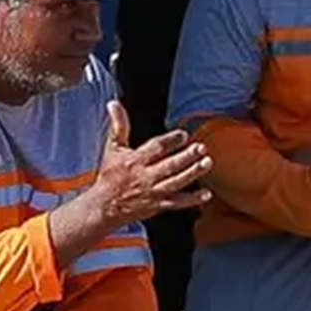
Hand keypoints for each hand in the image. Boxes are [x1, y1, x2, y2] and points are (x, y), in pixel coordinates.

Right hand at [92, 102, 214, 226]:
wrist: (104, 207)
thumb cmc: (109, 175)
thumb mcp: (112, 148)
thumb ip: (118, 125)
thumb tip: (114, 103)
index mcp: (135, 161)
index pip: (155, 148)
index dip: (170, 141)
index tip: (184, 135)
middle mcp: (145, 177)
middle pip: (169, 165)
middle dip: (186, 156)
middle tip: (201, 147)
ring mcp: (153, 193)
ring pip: (176, 182)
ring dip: (193, 173)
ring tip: (207, 163)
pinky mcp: (157, 206)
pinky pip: (177, 203)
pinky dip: (192, 199)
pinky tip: (206, 194)